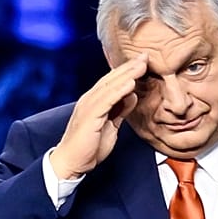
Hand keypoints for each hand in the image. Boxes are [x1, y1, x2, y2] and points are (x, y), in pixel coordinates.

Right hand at [49, 54, 146, 178]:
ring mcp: (88, 106)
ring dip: (127, 74)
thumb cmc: (89, 147)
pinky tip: (130, 83)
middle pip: (111, 78)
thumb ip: (120, 110)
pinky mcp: (90, 115)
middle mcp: (90, 99)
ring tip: (141, 64)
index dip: (128, 71)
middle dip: (129, 67)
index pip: (112, 81)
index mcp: (94, 101)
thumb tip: (132, 96)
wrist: (72, 162)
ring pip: (110, 85)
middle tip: (145, 56)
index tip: (143, 62)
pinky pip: (106, 100)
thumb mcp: (111, 125)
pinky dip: (119, 90)